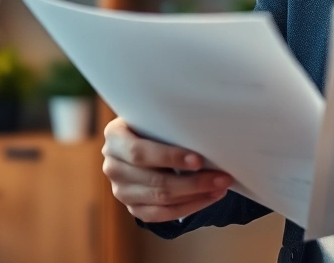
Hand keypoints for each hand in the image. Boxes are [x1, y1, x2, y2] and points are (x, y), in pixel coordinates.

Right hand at [101, 117, 233, 222]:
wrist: (143, 144)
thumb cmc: (154, 126)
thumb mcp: (153, 118)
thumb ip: (168, 124)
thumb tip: (205, 134)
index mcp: (114, 136)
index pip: (140, 152)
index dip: (169, 157)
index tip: (198, 160)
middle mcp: (112, 165)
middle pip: (155, 180)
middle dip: (193, 181)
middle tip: (222, 177)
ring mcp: (120, 190)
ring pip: (161, 199)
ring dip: (196, 195)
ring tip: (220, 186)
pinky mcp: (133, 208)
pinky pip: (162, 215)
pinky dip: (189, 207)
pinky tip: (208, 197)